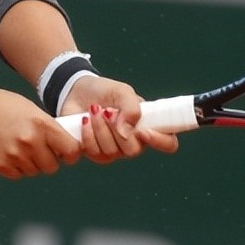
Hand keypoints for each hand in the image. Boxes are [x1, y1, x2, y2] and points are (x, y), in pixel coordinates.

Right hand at [0, 86, 81, 178]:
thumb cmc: (0, 105)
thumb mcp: (30, 109)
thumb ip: (47, 127)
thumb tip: (64, 145)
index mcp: (41, 124)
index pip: (71, 150)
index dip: (71, 153)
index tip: (66, 152)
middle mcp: (30, 142)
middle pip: (52, 166)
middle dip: (49, 159)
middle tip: (39, 148)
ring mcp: (15, 156)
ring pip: (35, 171)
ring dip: (32, 163)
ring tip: (19, 147)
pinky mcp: (1, 166)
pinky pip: (19, 174)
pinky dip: (17, 167)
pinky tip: (8, 152)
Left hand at [60, 75, 179, 163]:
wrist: (76, 92)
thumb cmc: (105, 91)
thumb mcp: (122, 91)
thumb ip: (131, 108)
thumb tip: (126, 132)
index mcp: (149, 125)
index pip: (168, 143)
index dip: (160, 141)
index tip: (142, 131)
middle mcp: (135, 141)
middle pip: (133, 150)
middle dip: (117, 129)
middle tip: (107, 111)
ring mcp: (116, 150)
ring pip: (112, 152)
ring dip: (100, 128)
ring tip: (94, 109)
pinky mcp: (96, 153)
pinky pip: (95, 153)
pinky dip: (88, 135)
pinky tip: (84, 121)